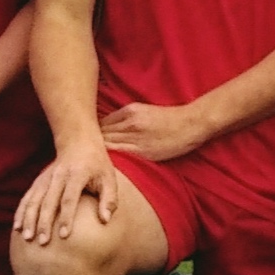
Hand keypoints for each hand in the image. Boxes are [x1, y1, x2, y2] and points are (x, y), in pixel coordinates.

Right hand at [16, 142, 122, 245]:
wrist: (79, 143)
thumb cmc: (97, 166)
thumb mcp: (109, 178)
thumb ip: (109, 199)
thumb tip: (105, 220)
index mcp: (77, 175)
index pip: (69, 198)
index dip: (66, 217)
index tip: (64, 235)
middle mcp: (59, 176)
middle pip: (49, 201)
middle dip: (44, 222)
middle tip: (42, 242)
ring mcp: (46, 178)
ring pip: (34, 200)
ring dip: (29, 219)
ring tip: (27, 237)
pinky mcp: (38, 181)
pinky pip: (27, 198)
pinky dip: (21, 212)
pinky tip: (17, 227)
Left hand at [97, 99, 214, 162]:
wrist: (191, 124)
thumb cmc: (170, 118)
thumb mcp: (146, 110)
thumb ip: (127, 118)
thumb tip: (110, 128)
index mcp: (130, 110)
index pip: (102, 122)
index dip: (93, 132)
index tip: (88, 140)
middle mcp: (130, 123)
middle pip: (101, 133)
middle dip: (91, 142)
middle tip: (83, 152)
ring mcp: (136, 138)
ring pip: (107, 145)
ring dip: (98, 152)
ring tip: (90, 160)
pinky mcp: (143, 151)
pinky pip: (120, 155)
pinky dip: (111, 158)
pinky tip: (105, 164)